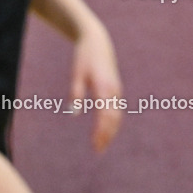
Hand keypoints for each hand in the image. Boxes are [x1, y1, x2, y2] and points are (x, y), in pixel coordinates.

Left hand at [70, 21, 123, 151]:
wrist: (98, 41)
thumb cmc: (84, 57)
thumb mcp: (76, 74)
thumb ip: (76, 93)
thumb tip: (74, 114)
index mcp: (104, 87)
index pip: (105, 115)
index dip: (101, 131)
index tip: (95, 144)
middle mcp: (114, 90)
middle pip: (114, 118)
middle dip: (107, 135)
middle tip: (98, 150)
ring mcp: (116, 89)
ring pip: (117, 115)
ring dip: (111, 131)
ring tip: (102, 144)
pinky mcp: (115, 89)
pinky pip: (117, 109)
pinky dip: (113, 122)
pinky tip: (105, 130)